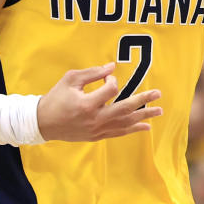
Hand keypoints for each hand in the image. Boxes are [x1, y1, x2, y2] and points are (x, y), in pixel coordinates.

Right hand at [36, 63, 161, 141]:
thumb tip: (112, 66)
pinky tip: (146, 126)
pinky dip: (133, 129)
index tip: (107, 77)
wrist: (43, 122)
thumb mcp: (71, 80)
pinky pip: (120, 133)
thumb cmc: (56, 98)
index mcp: (87, 104)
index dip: (112, 80)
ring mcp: (98, 129)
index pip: (111, 89)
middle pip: (126, 109)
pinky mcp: (98, 136)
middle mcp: (95, 119)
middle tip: (158, 93)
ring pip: (126, 123)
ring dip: (144, 116)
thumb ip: (93, 73)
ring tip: (159, 111)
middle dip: (144, 100)